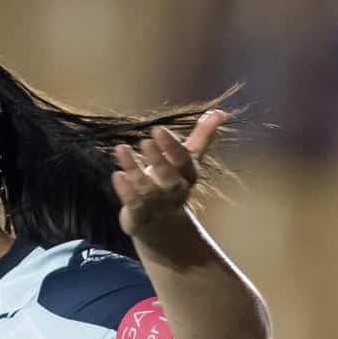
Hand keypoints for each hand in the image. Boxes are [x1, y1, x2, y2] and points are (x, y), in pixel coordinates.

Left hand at [111, 110, 227, 245]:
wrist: (162, 225)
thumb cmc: (174, 183)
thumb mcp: (188, 161)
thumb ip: (202, 137)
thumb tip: (220, 112)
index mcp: (188, 176)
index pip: (184, 161)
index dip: (172, 147)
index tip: (158, 130)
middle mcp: (175, 192)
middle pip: (170, 178)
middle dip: (159, 160)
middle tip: (146, 140)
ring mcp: (158, 206)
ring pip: (147, 189)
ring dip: (134, 169)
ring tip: (121, 149)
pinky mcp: (140, 217)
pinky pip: (134, 204)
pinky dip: (126, 190)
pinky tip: (118, 174)